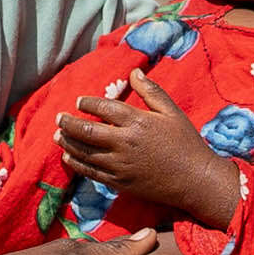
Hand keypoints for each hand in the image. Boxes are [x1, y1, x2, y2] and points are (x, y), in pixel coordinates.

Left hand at [54, 72, 247, 222]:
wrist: (195, 180)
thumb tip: (134, 71)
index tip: (79, 102)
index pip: (103, 109)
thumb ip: (151, 91)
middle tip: (58, 118)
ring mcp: (120, 164)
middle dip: (68, 123)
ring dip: (68, 143)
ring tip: (58, 136)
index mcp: (137, 122)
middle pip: (87, 131)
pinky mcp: (119, 182)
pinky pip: (91, 172)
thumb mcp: (172, 112)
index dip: (87, 104)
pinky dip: (77, 163)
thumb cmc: (186, 143)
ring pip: (84, 152)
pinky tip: (68, 157)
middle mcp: (124, 143)